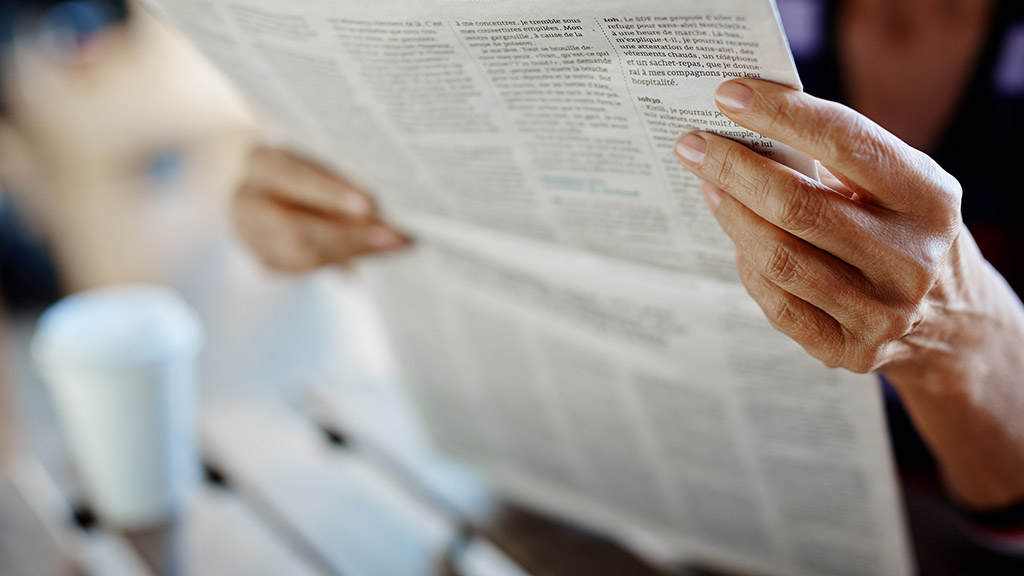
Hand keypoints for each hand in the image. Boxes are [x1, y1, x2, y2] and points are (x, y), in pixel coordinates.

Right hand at [233, 145, 408, 271]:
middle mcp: (248, 200)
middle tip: (395, 236)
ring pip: (302, 255)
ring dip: (353, 252)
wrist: (269, 183)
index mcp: (261, 162)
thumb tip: (386, 196)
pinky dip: (344, 261)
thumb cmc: (305, 161)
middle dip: (350, 235)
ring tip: (395, 245)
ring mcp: (251, 236)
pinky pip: (306, 268)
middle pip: (297, 227)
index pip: (292, 176)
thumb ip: (340, 172)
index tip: (370, 205)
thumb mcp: (316, 156)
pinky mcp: (266, 261)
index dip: (330, 193)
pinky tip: (377, 253)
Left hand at [676, 79, 1023, 506]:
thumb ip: (840, 156)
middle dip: (734, 169)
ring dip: (732, 216)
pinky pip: (777, 303)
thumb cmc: (901, 228)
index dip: (781, 115)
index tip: (728, 95)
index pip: (845, 143)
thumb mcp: (898, 184)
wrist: (950, 320)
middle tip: (692, 146)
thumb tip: (749, 119)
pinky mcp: (849, 351)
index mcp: (929, 200)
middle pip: (798, 206)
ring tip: (708, 185)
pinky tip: (736, 238)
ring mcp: (882, 312)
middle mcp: (911, 259)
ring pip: (780, 258)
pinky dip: (748, 265)